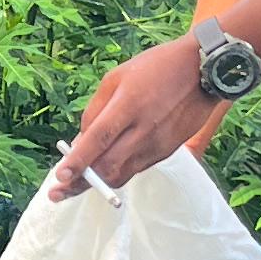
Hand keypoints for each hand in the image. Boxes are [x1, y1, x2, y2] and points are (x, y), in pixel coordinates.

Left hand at [48, 35, 228, 198]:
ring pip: (122, 174)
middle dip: (80, 182)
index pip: (98, 139)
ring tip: (73, 188)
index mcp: (129, 105)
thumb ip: (96, 109)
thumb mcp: (117, 76)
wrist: (204, 70)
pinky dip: (116, 173)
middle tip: (57, 192)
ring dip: (97, 184)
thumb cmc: (156, 67)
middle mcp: (144, 129)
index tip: (59, 177)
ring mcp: (157, 144)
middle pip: (108, 166)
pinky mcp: (166, 151)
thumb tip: (81, 139)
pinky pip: (136, 169)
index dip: (78, 161)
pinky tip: (102, 172)